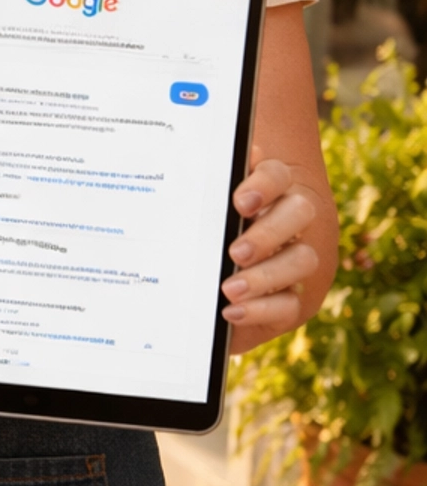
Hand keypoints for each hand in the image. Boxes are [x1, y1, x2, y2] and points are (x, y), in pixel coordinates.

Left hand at [220, 150, 319, 350]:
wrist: (228, 279)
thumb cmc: (213, 232)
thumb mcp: (206, 216)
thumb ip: (205, 201)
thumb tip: (181, 186)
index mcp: (272, 190)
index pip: (277, 175)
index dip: (263, 185)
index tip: (239, 203)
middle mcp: (294, 219)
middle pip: (299, 211)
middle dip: (267, 233)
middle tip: (236, 253)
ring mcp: (302, 258)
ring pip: (303, 259)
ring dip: (265, 276)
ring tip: (229, 289)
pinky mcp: (299, 298)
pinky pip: (291, 304)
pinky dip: (261, 309)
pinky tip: (232, 311)